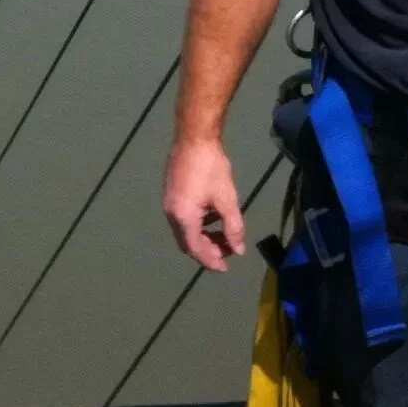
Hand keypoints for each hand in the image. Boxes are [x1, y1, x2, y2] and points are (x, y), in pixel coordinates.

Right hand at [163, 137, 245, 270]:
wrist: (194, 138)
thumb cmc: (211, 169)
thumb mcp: (227, 200)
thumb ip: (233, 228)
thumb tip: (238, 250)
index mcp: (183, 217)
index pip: (195, 249)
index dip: (211, 261)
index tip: (226, 268)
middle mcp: (171, 213)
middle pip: (187, 242)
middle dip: (207, 251)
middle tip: (227, 253)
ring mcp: (169, 202)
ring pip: (185, 230)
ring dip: (203, 237)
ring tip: (224, 236)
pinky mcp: (172, 192)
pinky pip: (183, 218)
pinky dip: (198, 225)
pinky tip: (213, 217)